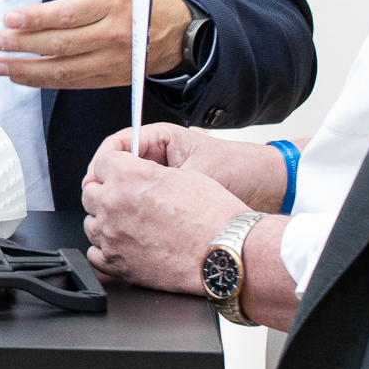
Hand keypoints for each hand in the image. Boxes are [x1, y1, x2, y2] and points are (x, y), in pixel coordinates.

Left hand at [0, 0, 190, 90]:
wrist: (174, 32)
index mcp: (111, 3)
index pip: (69, 13)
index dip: (37, 18)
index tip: (10, 19)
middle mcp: (111, 34)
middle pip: (61, 42)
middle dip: (21, 44)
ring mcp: (109, 59)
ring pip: (63, 68)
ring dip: (26, 69)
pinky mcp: (106, 78)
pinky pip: (70, 83)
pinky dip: (41, 81)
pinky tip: (19, 75)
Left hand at [78, 141, 247, 296]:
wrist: (225, 253)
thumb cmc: (213, 216)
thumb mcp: (182, 175)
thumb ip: (147, 172)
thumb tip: (135, 174)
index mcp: (129, 175)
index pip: (102, 162)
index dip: (114, 167)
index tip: (119, 173)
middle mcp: (114, 203)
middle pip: (90, 192)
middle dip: (106, 192)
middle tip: (127, 199)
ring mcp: (112, 235)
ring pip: (90, 222)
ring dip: (105, 220)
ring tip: (129, 224)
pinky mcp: (116, 263)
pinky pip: (94, 253)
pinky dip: (106, 248)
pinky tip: (124, 244)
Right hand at [97, 121, 288, 211]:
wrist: (272, 188)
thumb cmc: (241, 171)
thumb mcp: (195, 172)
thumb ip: (157, 180)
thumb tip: (120, 188)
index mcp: (160, 139)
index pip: (115, 147)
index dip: (101, 166)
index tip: (96, 184)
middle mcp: (158, 157)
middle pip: (114, 172)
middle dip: (108, 188)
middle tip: (105, 206)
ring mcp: (161, 179)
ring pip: (124, 192)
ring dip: (121, 206)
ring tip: (123, 220)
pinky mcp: (168, 199)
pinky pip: (141, 207)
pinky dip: (136, 218)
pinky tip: (137, 230)